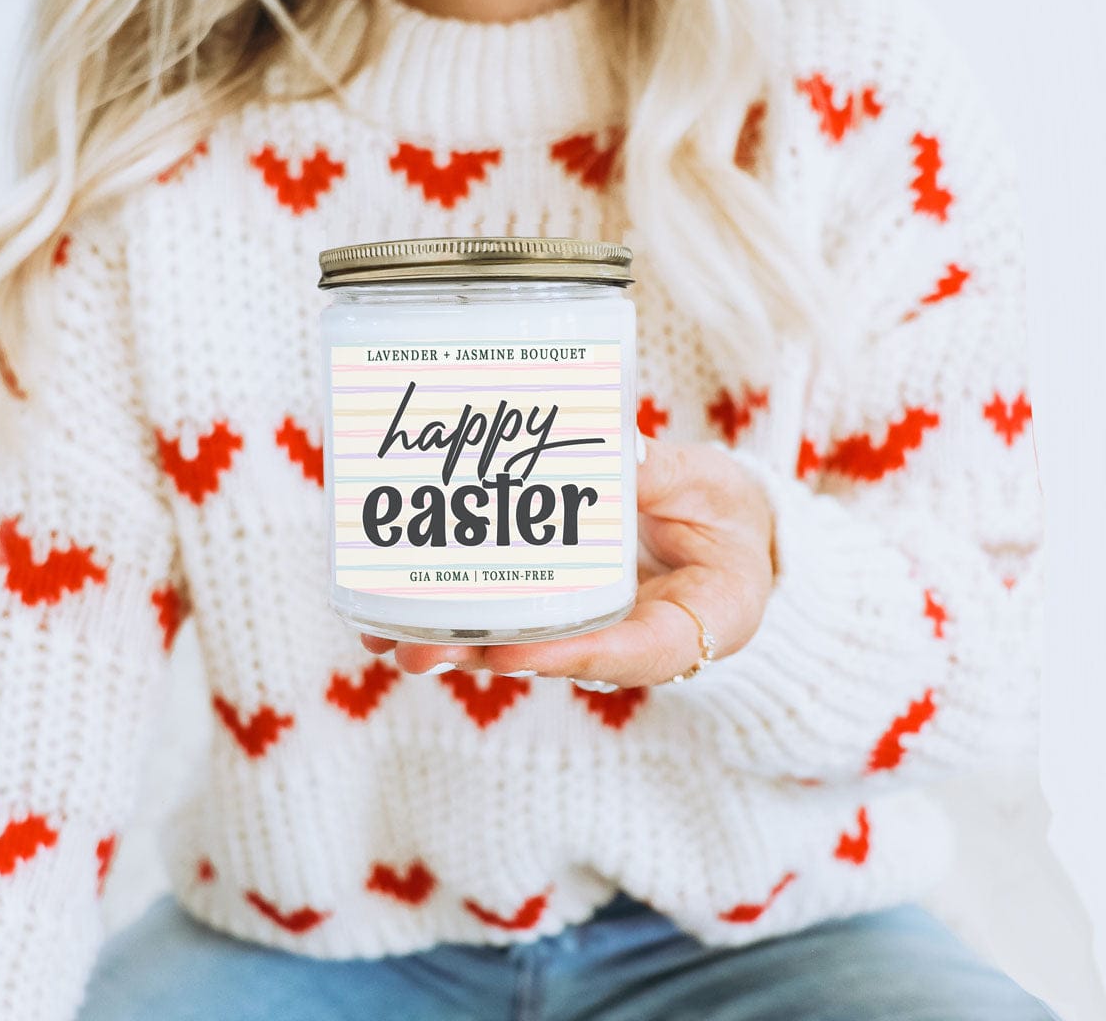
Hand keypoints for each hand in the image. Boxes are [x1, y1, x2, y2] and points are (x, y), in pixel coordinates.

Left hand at [359, 439, 776, 687]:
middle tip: (417, 652)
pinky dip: (456, 609)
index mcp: (693, 623)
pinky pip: (509, 612)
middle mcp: (630, 637)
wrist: (723, 530)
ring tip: (387, 636)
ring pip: (519, 644)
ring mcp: (590, 623)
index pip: (629, 655)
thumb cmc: (726, 514)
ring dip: (453, 642)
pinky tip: (395, 605)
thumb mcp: (713, 489)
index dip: (566, 658)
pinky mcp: (560, 602)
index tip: (507, 655)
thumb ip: (668, 477)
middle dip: (480, 657)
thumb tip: (618, 453)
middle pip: (553, 659)